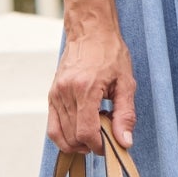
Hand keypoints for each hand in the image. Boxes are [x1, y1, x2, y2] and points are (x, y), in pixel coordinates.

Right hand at [47, 23, 136, 154]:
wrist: (90, 31)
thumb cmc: (110, 53)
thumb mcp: (126, 83)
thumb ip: (125, 114)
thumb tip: (124, 142)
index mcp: (85, 88)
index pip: (86, 132)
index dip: (98, 145)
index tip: (110, 145)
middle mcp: (66, 92)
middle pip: (73, 136)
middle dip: (90, 144)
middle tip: (105, 136)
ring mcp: (55, 94)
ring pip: (61, 135)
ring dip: (78, 142)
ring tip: (94, 132)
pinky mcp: (51, 94)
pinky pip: (52, 126)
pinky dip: (64, 136)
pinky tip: (79, 132)